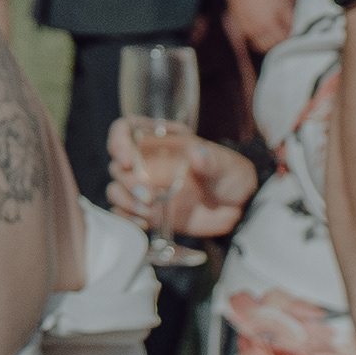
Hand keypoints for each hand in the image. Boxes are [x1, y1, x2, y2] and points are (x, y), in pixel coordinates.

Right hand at [109, 118, 253, 238]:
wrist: (239, 208)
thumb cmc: (231, 176)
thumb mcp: (225, 164)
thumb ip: (210, 159)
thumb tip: (196, 152)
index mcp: (160, 141)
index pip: (125, 130)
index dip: (118, 141)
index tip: (127, 160)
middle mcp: (147, 162)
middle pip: (118, 165)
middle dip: (127, 182)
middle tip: (148, 196)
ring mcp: (146, 187)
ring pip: (116, 189)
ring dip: (125, 201)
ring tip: (147, 211)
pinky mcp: (148, 211)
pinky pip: (125, 214)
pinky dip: (128, 219)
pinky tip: (144, 224)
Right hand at [206, 0, 285, 54]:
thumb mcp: (281, 2)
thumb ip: (290, 17)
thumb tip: (294, 29)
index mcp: (269, 24)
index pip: (281, 39)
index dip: (287, 37)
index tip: (289, 34)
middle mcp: (257, 30)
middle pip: (270, 46)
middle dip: (278, 42)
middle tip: (281, 36)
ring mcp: (247, 31)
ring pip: (259, 46)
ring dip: (267, 44)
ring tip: (271, 37)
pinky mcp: (240, 30)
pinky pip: (251, 40)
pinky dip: (257, 39)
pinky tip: (261, 32)